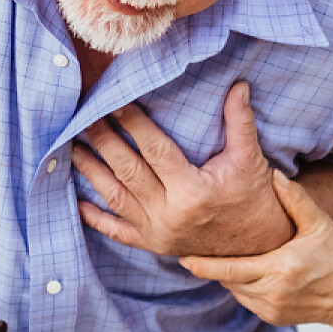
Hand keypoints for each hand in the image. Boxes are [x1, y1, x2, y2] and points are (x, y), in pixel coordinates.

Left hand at [74, 81, 294, 257]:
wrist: (259, 246)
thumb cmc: (254, 198)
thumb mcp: (251, 160)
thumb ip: (241, 122)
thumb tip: (238, 85)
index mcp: (193, 191)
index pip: (154, 149)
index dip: (133, 124)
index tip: (116, 102)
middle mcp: (170, 214)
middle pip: (128, 171)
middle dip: (104, 141)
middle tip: (86, 116)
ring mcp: (158, 233)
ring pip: (115, 198)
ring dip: (92, 172)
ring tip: (73, 147)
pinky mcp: (153, 244)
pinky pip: (117, 232)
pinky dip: (95, 218)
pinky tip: (76, 202)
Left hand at [180, 169, 332, 328]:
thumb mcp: (319, 224)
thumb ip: (295, 199)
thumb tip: (273, 174)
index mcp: (279, 268)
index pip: (230, 269)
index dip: (204, 265)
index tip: (183, 257)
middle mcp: (272, 293)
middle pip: (227, 279)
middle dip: (214, 265)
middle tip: (199, 248)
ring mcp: (271, 309)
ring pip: (234, 290)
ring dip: (229, 275)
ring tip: (226, 255)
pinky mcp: (272, 318)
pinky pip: (246, 300)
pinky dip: (242, 286)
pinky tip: (248, 270)